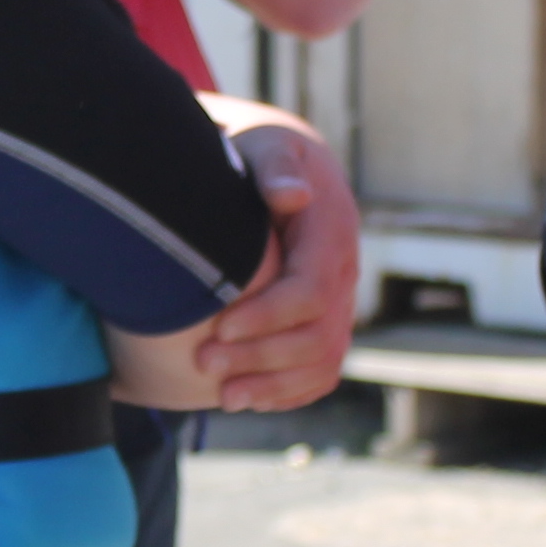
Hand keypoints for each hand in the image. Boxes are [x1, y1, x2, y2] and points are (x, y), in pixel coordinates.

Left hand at [197, 113, 359, 412]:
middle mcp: (342, 273)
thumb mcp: (267, 147)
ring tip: (225, 398)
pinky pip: (321, 369)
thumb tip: (293, 195)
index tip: (219, 327)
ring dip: (275, 385)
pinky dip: (290, 391)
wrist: (280, 166)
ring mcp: (337, 301)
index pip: (310, 291)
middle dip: (261, 358)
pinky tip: (250, 399)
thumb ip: (276, 169)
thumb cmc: (260, 154)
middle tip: (204, 363)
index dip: (268, 316)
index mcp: (331, 234)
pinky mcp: (324, 319)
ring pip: (323, 361)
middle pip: (317, 336)